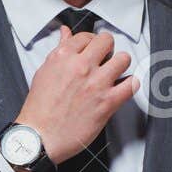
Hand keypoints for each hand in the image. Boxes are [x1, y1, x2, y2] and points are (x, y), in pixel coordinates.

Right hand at [16, 28, 137, 161]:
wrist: (39, 137)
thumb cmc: (39, 109)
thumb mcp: (44, 72)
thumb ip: (59, 50)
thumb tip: (65, 34)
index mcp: (63, 57)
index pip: (86, 36)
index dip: (91, 42)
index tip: (92, 50)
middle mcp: (81, 66)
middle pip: (107, 41)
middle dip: (107, 49)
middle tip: (104, 59)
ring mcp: (96, 84)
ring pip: (123, 59)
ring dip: (120, 65)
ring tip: (114, 73)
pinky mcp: (107, 102)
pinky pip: (131, 85)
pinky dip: (131, 85)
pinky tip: (123, 88)